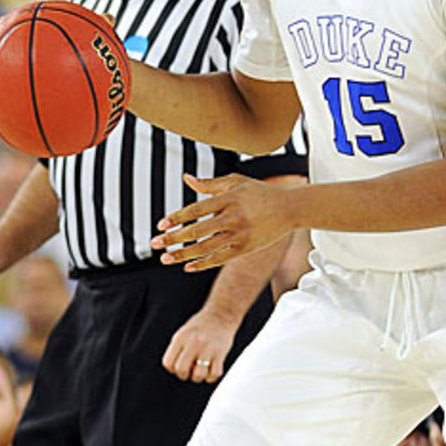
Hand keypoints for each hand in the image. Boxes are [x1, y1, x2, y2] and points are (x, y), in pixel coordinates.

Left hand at [152, 174, 297, 271]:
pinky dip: (203, 263)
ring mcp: (240, 234)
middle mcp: (234, 217)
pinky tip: (187, 266)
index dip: (177, 218)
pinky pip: (220, 258)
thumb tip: (186, 178)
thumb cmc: (260, 192)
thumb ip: (210, 184)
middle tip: (155, 243)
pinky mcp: (246, 248)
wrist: (290, 208)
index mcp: (229, 198)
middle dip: (174, 238)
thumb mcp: (236, 182)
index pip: (196, 209)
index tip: (161, 225)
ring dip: (183, 254)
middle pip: (198, 230)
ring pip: (206, 247)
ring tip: (165, 258)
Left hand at [161, 306, 239, 382]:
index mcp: (181, 338)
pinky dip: (212, 376)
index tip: (179, 365)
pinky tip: (212, 369)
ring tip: (201, 369)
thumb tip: (175, 369)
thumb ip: (177, 350)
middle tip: (190, 369)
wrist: (222, 314)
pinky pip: (214, 374)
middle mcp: (193, 343)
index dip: (172, 368)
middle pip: (181, 370)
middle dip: (184, 374)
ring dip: (199, 377)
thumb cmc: (201, 325)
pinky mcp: (221, 353)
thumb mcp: (183, 333)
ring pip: (198, 375)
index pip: (168, 363)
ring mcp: (208, 348)